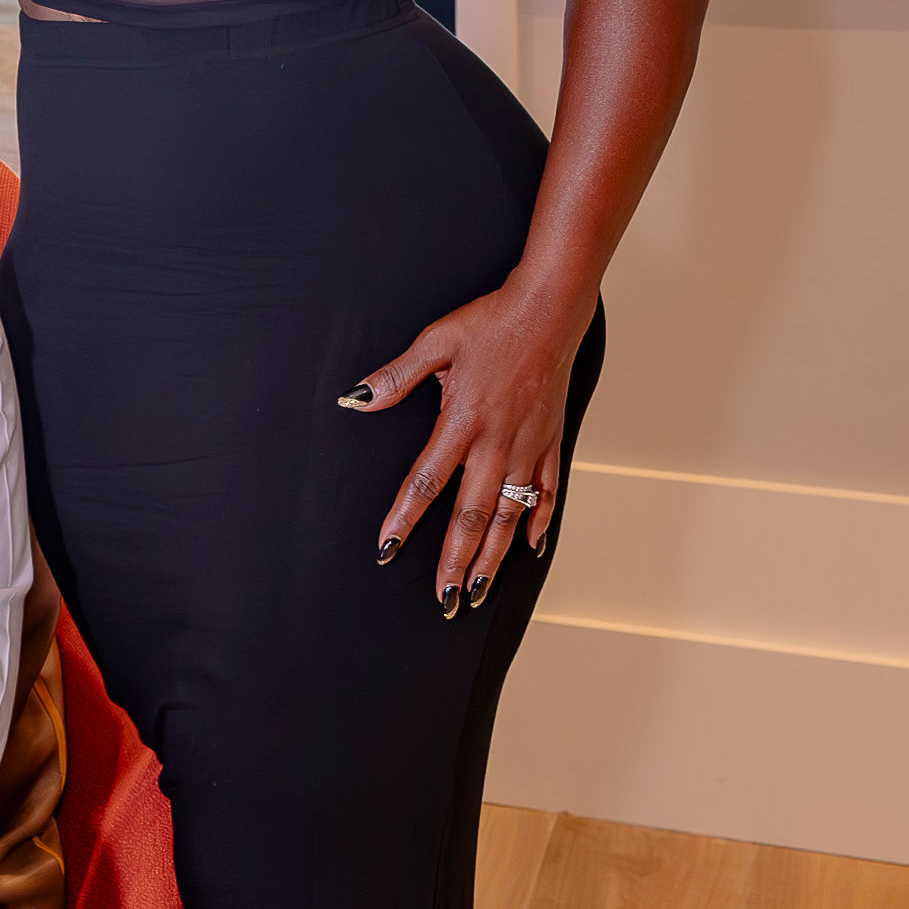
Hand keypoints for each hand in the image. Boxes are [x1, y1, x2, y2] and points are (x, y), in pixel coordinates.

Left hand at [341, 279, 592, 612]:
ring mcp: (528, 447)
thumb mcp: (435, 341)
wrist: (550, 309)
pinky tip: (530, 548)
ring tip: (479, 589)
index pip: (426, 483)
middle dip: (455, 562)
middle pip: (472, 516)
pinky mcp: (552, 442)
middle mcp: (497, 444)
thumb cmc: (491, 321)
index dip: (404, 519)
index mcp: (462, 422)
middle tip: (444, 599)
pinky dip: (540, 522)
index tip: (387, 550)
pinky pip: (547, 493)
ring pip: (509, 516)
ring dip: (494, 557)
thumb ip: (396, 377)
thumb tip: (356, 400)